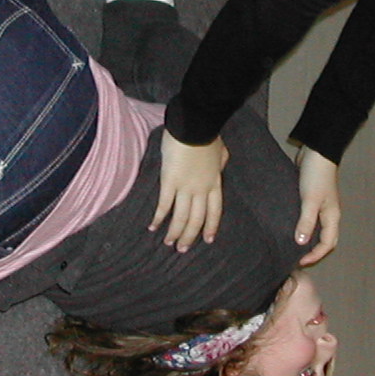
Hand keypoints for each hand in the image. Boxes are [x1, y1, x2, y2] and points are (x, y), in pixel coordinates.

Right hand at [151, 132, 228, 251]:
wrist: (195, 126)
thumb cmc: (207, 135)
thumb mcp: (220, 151)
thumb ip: (220, 162)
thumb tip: (221, 165)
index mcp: (214, 183)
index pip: (215, 211)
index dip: (211, 226)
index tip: (208, 239)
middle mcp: (202, 189)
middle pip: (197, 219)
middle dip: (190, 236)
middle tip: (183, 249)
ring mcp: (186, 187)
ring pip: (182, 217)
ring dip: (175, 232)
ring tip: (169, 244)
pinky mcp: (170, 182)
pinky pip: (164, 204)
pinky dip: (159, 218)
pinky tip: (153, 227)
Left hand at [293, 146, 340, 265]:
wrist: (317, 152)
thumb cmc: (316, 176)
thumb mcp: (310, 200)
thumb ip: (306, 221)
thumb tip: (301, 243)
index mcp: (332, 216)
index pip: (328, 243)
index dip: (315, 255)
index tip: (300, 261)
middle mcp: (329, 213)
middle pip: (325, 239)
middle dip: (314, 251)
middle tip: (297, 258)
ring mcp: (321, 206)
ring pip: (317, 229)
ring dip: (308, 238)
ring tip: (292, 246)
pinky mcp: (312, 198)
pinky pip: (309, 218)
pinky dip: (302, 226)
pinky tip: (290, 227)